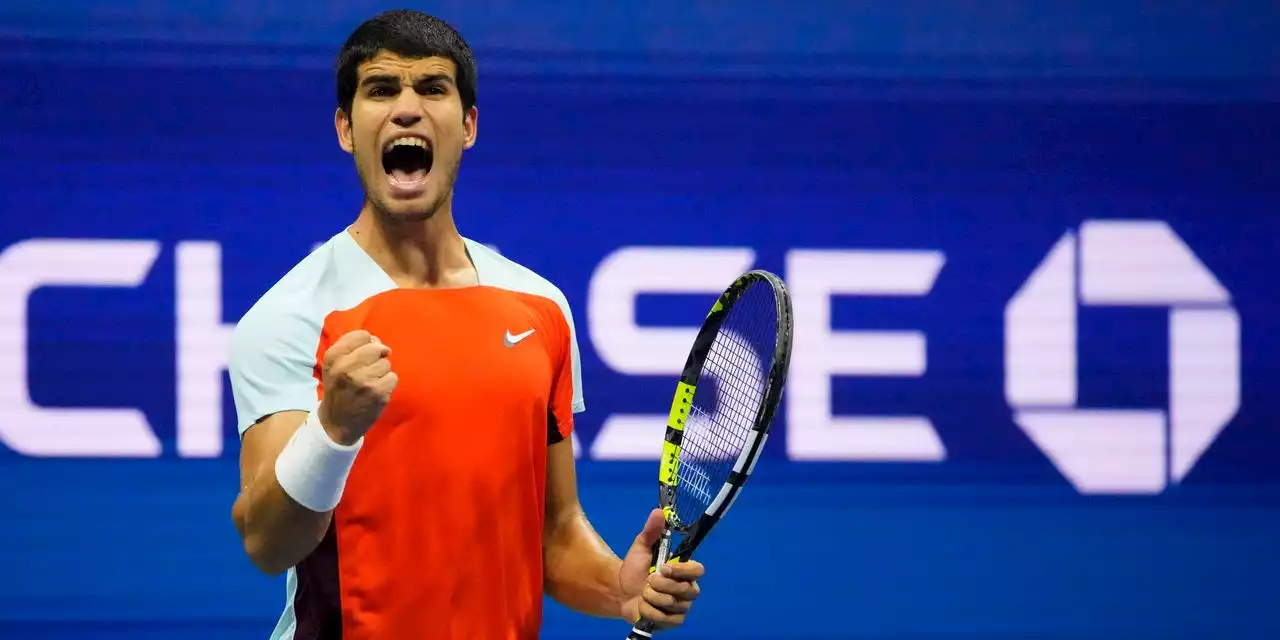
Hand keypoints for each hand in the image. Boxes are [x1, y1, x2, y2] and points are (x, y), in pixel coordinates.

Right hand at [317, 330, 396, 444]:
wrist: (337, 422)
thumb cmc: (339, 389)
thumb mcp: (334, 365)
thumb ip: (352, 347)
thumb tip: (377, 340)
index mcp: (333, 357)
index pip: (361, 335)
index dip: (368, 342)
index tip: (365, 353)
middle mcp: (346, 367)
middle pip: (376, 348)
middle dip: (377, 357)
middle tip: (370, 369)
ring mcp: (362, 381)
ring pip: (386, 363)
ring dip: (382, 372)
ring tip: (370, 382)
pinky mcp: (377, 393)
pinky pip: (393, 377)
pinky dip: (388, 383)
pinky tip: (377, 390)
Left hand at [619, 508, 705, 630]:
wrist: (621, 591)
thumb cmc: (635, 568)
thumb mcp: (641, 547)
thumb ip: (651, 531)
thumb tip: (658, 512)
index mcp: (685, 571)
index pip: (698, 570)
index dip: (681, 570)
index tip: (662, 567)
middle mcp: (688, 589)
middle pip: (683, 590)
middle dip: (659, 585)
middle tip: (648, 580)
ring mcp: (682, 608)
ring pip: (671, 605)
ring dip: (650, 598)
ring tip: (643, 593)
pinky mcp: (673, 622)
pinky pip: (663, 619)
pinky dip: (647, 611)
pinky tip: (643, 606)